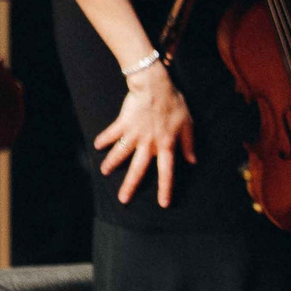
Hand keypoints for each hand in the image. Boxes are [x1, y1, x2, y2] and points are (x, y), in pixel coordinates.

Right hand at [95, 64, 194, 207]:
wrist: (155, 85)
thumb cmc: (174, 104)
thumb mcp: (188, 125)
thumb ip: (188, 144)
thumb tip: (193, 161)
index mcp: (166, 145)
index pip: (167, 172)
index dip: (165, 188)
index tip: (163, 204)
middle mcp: (148, 144)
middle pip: (138, 169)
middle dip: (130, 186)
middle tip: (122, 200)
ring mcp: (134, 134)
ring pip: (121, 153)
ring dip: (112, 163)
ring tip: (103, 171)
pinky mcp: (123, 123)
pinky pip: (111, 133)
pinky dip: (104, 139)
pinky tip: (97, 145)